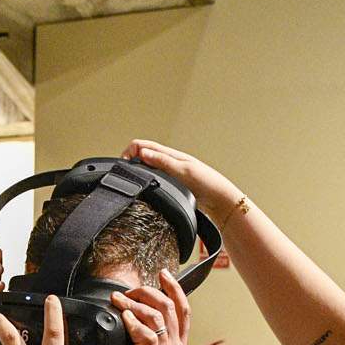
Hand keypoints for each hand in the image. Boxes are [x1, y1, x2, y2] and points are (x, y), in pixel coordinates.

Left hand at [104, 269, 190, 344]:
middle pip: (171, 308)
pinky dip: (134, 322)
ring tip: (118, 299)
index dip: (175, 289)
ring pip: (158, 317)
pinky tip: (123, 317)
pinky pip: (147, 336)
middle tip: (129, 291)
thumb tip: (135, 322)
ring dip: (136, 303)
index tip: (163, 274)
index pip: (184, 311)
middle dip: (149, 292)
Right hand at [123, 140, 243, 224]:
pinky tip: (145, 188)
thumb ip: (162, 162)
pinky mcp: (172, 183)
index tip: (124, 166)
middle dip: (130, 161)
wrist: (220, 199)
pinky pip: (153, 178)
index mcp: (169, 154)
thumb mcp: (182, 170)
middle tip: (124, 174)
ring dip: (138, 170)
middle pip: (141, 155)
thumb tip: (142, 153)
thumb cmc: (207, 183)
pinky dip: (146, 180)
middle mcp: (168, 161)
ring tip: (132, 180)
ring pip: (146, 167)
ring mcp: (169, 172)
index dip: (129, 152)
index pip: (141, 145)